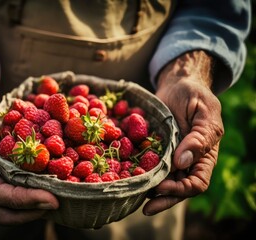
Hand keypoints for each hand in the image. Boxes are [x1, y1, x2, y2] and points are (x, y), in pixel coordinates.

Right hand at [0, 52, 58, 224]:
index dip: (19, 199)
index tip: (47, 198)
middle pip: (4, 208)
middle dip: (31, 209)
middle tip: (59, 202)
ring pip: (17, 204)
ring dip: (39, 204)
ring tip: (65, 196)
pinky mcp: (12, 171)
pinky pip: (26, 187)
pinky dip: (44, 189)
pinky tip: (64, 182)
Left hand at [143, 51, 223, 214]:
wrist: (177, 85)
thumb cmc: (195, 96)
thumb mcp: (204, 113)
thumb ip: (199, 137)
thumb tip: (182, 162)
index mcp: (203, 156)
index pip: (196, 183)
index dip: (180, 190)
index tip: (162, 186)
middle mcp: (185, 161)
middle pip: (176, 189)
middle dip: (161, 199)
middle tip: (145, 207)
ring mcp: (168, 156)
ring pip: (160, 181)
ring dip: (148, 191)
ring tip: (132, 196)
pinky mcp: (152, 149)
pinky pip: (145, 165)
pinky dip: (137, 173)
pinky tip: (125, 177)